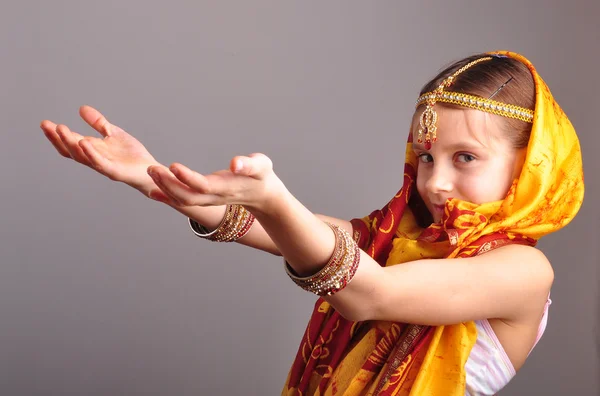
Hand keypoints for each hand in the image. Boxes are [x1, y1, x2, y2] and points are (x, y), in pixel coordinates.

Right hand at [41, 105, 163, 195]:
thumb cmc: (132, 155)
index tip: (45, 123)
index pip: (70, 142)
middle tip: (47, 125)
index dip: (57, 134)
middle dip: (58, 138)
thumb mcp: (113, 133)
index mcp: (92, 149)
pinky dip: (91, 153)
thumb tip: (81, 108)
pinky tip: (84, 142)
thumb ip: (98, 123)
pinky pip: (100, 163)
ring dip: (70, 143)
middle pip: (71, 150)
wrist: (151, 170)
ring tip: (61, 130)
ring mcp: (103, 165)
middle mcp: (94, 158)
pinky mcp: (115, 172)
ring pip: (82, 156)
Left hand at [147, 153, 285, 212]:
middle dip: (168, 184)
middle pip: (188, 197)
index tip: (173, 166)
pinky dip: (166, 196)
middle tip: (152, 168)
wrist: (263, 195)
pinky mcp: (204, 198)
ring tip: (151, 172)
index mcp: (227, 188)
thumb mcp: (262, 166)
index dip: (188, 178)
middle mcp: (215, 197)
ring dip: (165, 188)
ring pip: (183, 200)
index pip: (204, 186)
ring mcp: (208, 200)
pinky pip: (182, 201)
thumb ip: (249, 165)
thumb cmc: (262, 176)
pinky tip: (152, 189)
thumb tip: (236, 164)